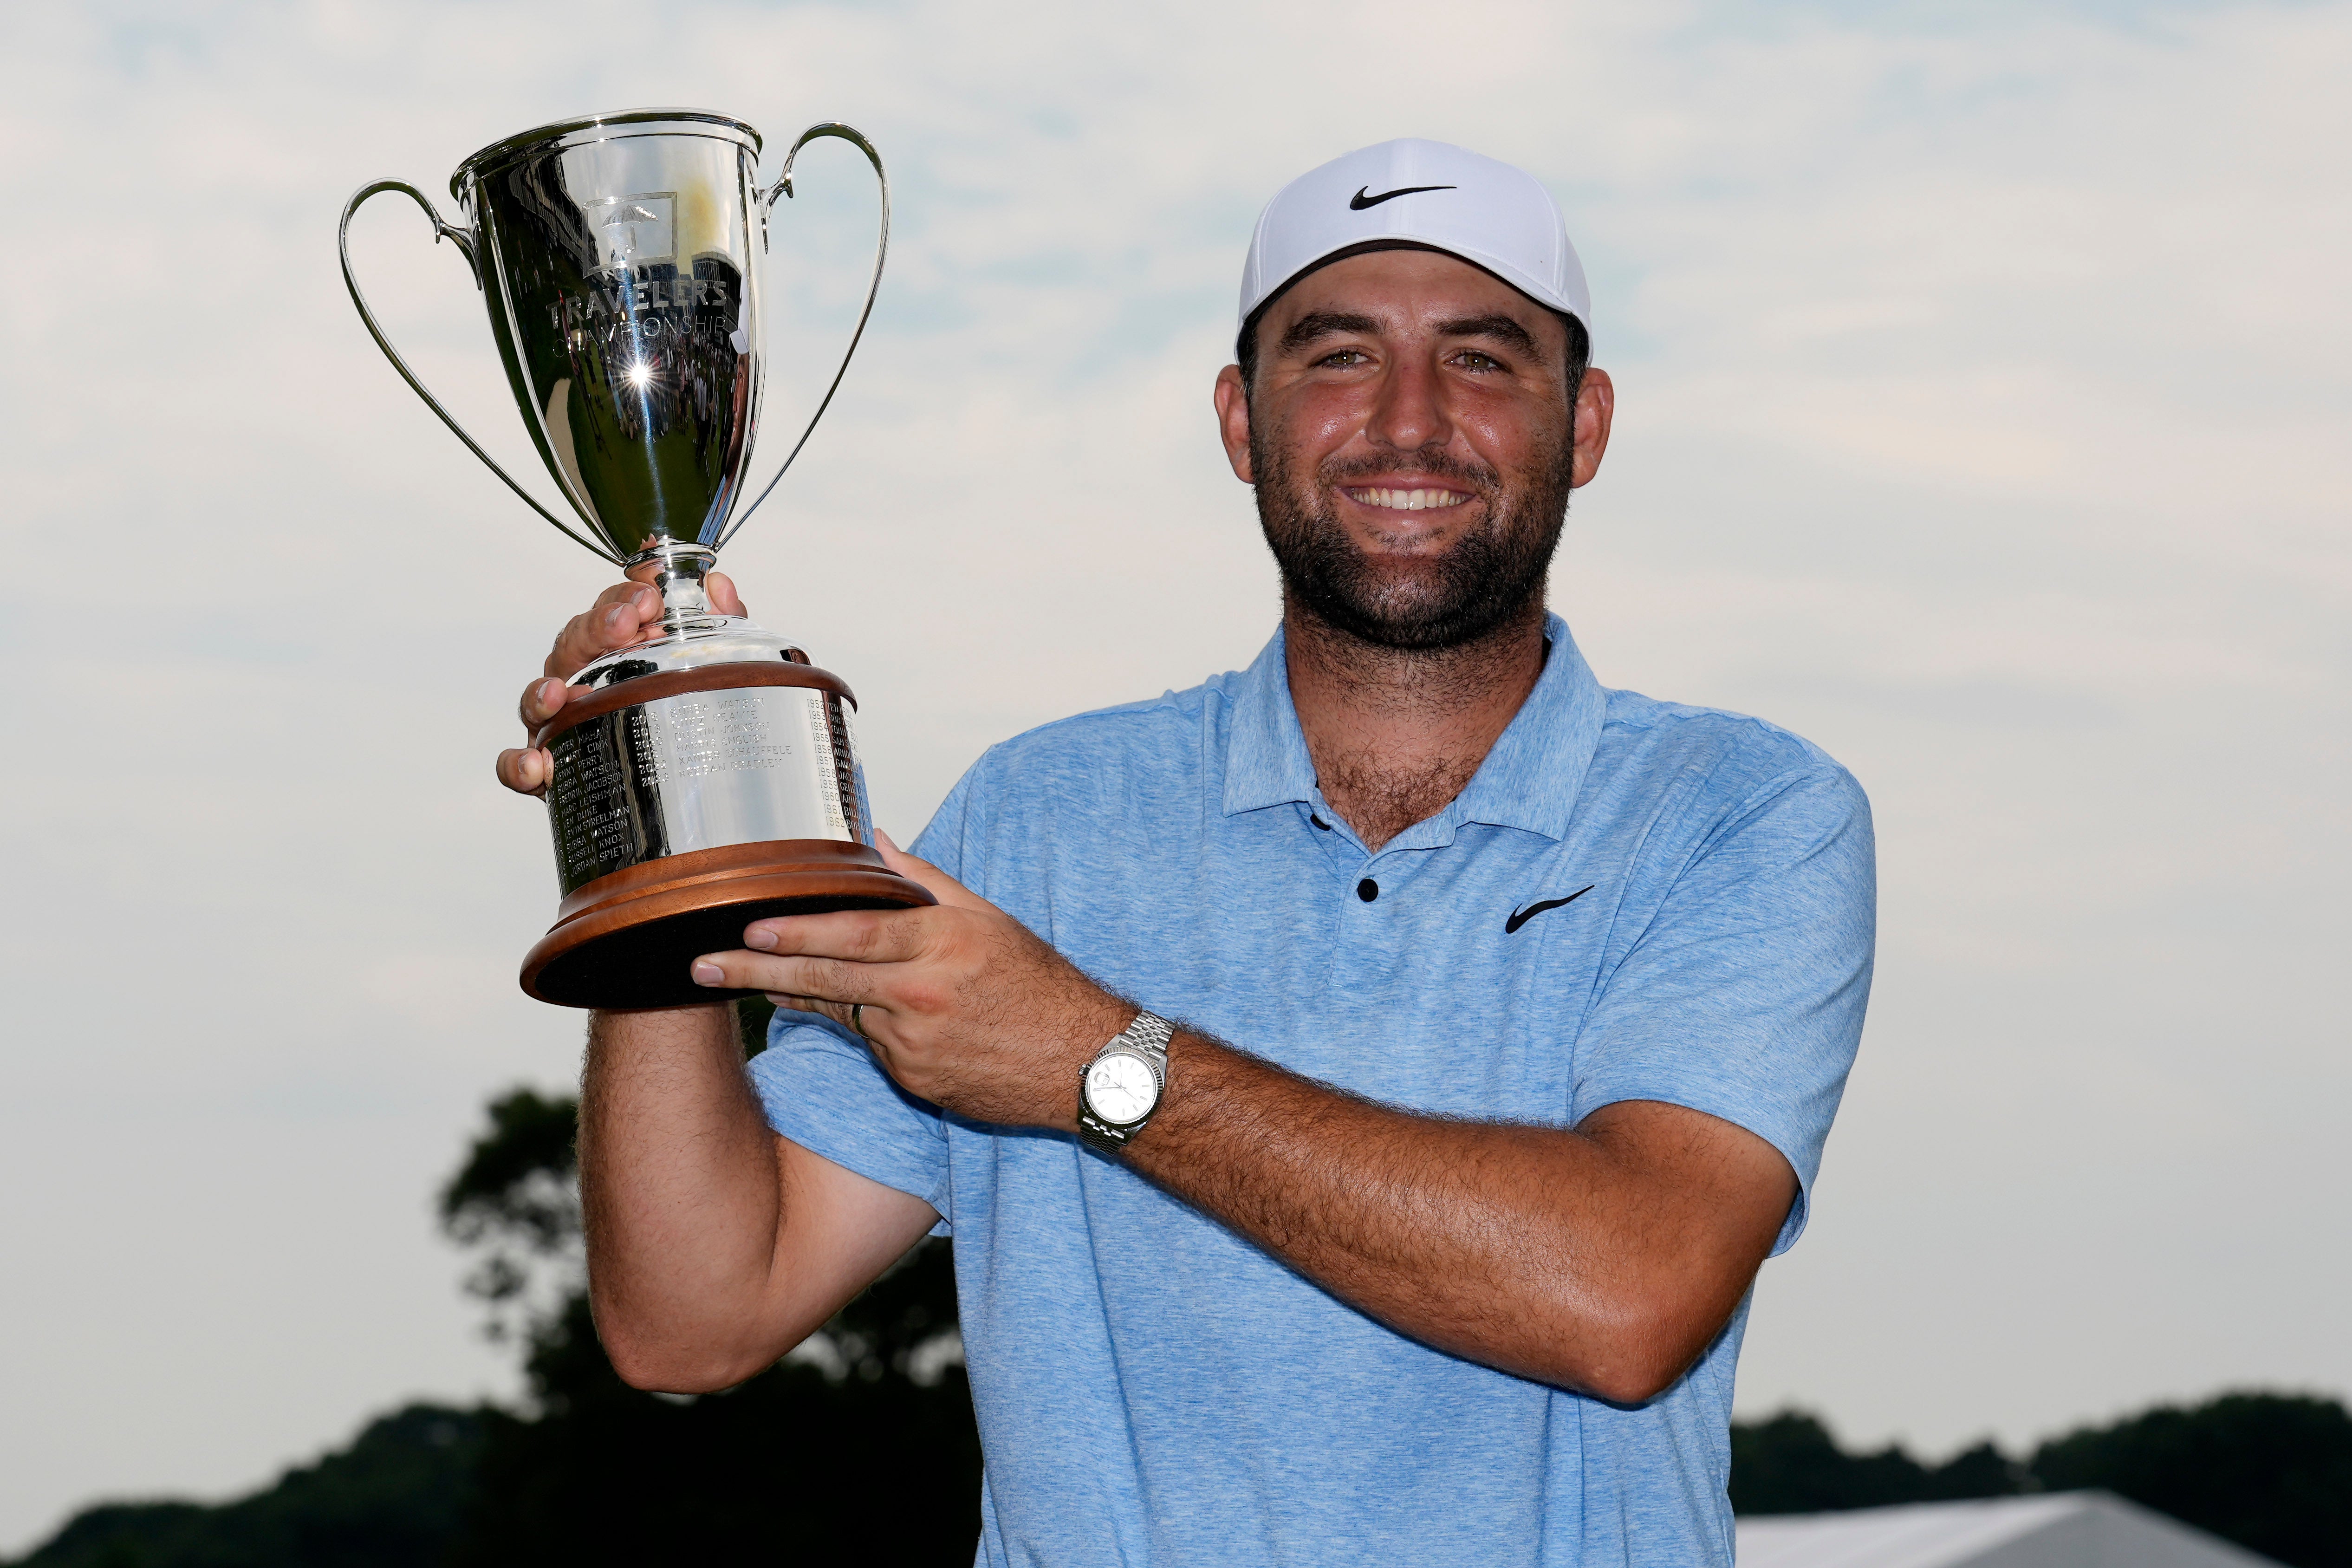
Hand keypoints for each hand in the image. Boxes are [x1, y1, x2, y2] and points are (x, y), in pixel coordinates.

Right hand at [494, 567, 747, 795]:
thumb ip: (717, 626)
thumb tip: (719, 586)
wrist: (683, 787)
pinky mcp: (549, 768)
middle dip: (595, 629)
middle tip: (623, 626)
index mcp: (617, 651)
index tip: (649, 600)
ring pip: (539, 698)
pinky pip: (519, 765)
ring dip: (544, 693)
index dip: (625, 600)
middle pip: (573, 643)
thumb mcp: (711, 669)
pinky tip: (536, 765)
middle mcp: (582, 679)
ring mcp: (560, 722)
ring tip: (559, 693)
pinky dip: (519, 764)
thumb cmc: (684, 716)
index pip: (611, 611)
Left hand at [688, 835, 1132, 1128]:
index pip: (852, 935)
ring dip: (806, 998)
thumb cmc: (1037, 983)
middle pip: (824, 981)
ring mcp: (914, 1046)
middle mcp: (921, 996)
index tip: (747, 928)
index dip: (795, 933)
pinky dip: (865, 1027)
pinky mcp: (914, 1082)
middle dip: (754, 973)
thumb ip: (923, 878)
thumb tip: (873, 838)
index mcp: (940, 944)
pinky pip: (873, 1047)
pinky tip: (874, 1018)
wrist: (1082, 1065)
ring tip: (757, 981)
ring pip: (845, 1014)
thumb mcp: (986, 918)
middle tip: (701, 966)